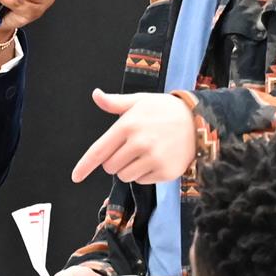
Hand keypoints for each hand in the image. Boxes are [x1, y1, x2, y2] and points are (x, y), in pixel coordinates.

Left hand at [72, 89, 197, 185]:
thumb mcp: (140, 101)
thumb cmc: (164, 110)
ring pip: (125, 176)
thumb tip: (96, 94)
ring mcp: (153, 158)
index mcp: (128, 125)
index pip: (99, 150)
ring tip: (145, 152)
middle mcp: (139, 143)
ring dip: (129, 169)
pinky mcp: (165, 171)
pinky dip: (145, 174)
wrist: (199, 121)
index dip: (85, 165)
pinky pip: (142, 181)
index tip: (75, 177)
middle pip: (110, 167)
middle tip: (131, 147)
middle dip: (115, 160)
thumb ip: (116, 102)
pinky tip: (157, 159)